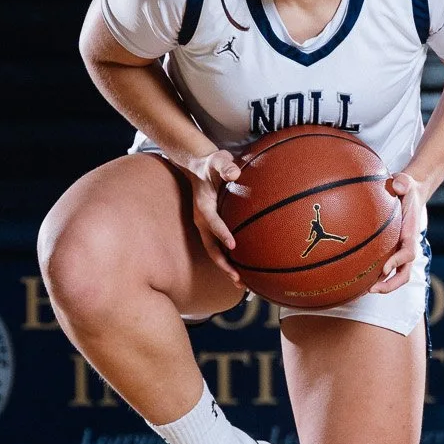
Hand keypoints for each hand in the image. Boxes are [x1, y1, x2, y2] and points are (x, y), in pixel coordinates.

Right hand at [185, 147, 243, 284]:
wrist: (199, 168)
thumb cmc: (212, 164)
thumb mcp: (218, 160)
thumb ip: (226, 166)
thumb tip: (235, 173)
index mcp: (203, 206)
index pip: (213, 222)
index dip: (222, 233)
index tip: (233, 245)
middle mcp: (202, 221)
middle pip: (211, 247)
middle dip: (223, 264)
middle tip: (237, 277)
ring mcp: (206, 227)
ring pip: (215, 252)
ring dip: (226, 268)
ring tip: (242, 283)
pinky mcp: (212, 229)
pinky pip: (219, 247)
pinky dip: (230, 260)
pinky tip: (244, 271)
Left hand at [375, 169, 428, 292]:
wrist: (410, 194)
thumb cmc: (405, 188)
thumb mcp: (406, 181)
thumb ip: (403, 182)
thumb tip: (397, 184)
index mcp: (410, 233)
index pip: (409, 252)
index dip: (399, 260)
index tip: (386, 266)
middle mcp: (406, 246)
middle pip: (404, 273)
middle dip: (391, 284)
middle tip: (373, 289)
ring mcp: (399, 251)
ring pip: (395, 275)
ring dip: (382, 285)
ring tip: (363, 291)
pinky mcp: (391, 251)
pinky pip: (384, 268)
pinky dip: (374, 276)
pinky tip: (356, 279)